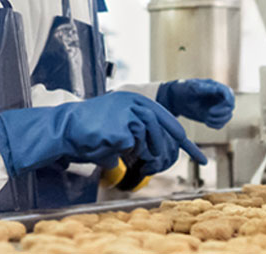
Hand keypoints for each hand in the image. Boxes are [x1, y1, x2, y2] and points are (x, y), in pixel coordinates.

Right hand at [0, 92, 206, 176]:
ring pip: (150, 143)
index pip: (169, 122)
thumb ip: (138, 134)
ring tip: (118, 148)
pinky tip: (104, 143)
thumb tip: (159, 153)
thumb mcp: (118, 129)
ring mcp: (130, 115)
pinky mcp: (123, 129)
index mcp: (137, 101)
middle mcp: (136, 103)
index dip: (186, 143)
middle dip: (162, 153)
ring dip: (138, 153)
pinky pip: (132, 149)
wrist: (64, 129)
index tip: (202, 158)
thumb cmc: (88, 132)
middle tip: (148, 164)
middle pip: (166, 134)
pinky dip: (120, 152)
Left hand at [155, 79, 235, 128]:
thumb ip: (204, 87)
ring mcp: (216, 107)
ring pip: (227, 116)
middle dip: (222, 112)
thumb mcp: (191, 87)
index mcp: (216, 88)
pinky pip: (220, 123)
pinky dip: (216, 124)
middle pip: (230, 107)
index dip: (227, 103)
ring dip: (219, 119)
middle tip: (209, 113)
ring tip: (207, 118)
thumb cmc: (183, 89)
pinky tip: (207, 122)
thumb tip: (216, 88)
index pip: (229, 95)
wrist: (175, 99)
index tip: (214, 109)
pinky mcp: (212, 116)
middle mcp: (218, 98)